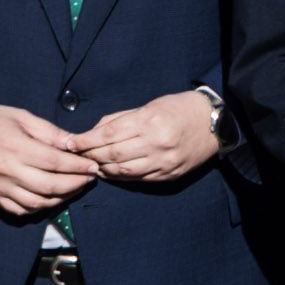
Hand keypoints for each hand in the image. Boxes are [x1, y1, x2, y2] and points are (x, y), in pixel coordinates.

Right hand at [0, 102, 96, 216]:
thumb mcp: (20, 116)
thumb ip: (49, 132)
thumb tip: (74, 142)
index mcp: (15, 147)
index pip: (55, 162)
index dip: (78, 166)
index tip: (93, 165)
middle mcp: (7, 171)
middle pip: (50, 186)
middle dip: (76, 184)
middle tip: (90, 178)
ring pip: (38, 202)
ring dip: (61, 198)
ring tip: (75, 187)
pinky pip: (20, 210)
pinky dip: (40, 207)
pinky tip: (52, 198)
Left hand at [72, 89, 221, 185]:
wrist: (214, 123)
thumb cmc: (179, 108)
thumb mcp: (150, 105)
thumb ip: (121, 118)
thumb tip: (94, 131)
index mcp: (149, 121)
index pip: (109, 134)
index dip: (86, 140)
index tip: (71, 142)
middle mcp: (155, 143)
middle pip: (113, 155)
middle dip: (90, 156)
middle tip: (76, 156)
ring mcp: (163, 162)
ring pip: (123, 171)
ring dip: (103, 169)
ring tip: (91, 165)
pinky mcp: (169, 175)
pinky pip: (138, 179)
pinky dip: (121, 177)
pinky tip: (111, 173)